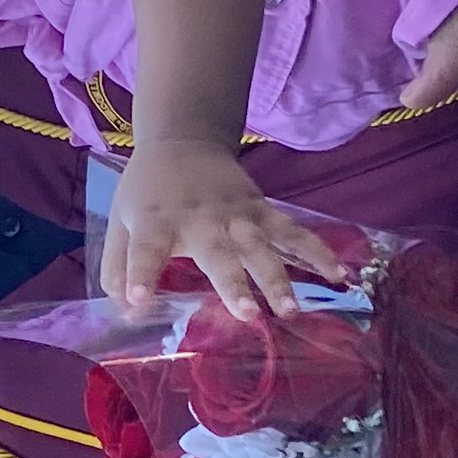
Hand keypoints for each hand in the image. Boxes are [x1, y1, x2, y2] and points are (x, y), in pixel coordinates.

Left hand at [100, 138, 350, 318]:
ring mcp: (237, 215)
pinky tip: (341, 274)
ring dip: (279, 278)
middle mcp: (200, 219)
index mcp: (156, 221)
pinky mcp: (262, 211)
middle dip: (233, 284)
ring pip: (262, 247)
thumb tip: (126, 310)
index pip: (145, 251)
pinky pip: (293, 233)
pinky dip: (318, 252)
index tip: (139, 300)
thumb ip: (117, 266)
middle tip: (246, 315)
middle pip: (218, 254)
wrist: (184, 141)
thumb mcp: (120, 222)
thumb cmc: (148, 191)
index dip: (140, 275)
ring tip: (291, 310)